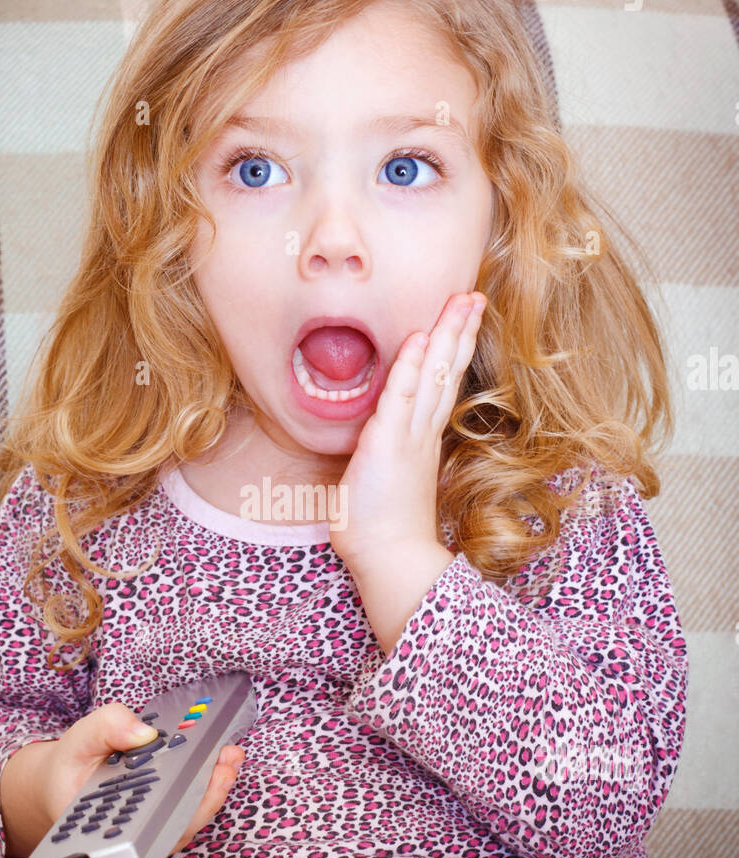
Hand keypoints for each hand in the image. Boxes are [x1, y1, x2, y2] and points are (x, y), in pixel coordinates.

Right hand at [37, 703, 245, 853]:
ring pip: (191, 817)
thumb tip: (145, 732)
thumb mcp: (79, 741)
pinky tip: (222, 760)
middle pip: (181, 823)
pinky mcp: (164, 815)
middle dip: (209, 792)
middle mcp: (138, 835)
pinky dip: (209, 783)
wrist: (63, 782)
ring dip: (215, 786)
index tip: (200, 781)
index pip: (154, 825)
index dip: (180, 807)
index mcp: (113, 828)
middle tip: (226, 762)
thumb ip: (107, 729)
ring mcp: (154, 828)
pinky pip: (191, 806)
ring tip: (231, 756)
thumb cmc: (71, 768)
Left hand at [329, 290, 486, 571]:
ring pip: (433, 376)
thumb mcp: (388, 485)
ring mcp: (409, 437)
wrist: (390, 561)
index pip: (442, 385)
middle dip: (461, 331)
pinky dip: (410, 366)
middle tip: (475, 296)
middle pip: (448, 372)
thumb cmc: (382, 532)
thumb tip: (382, 452)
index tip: (463, 320)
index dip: (452, 351)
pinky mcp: (388, 444)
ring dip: (446, 335)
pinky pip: (401, 397)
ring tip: (463, 301)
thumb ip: (389, 460)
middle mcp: (422, 434)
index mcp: (423, 442)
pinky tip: (419, 338)